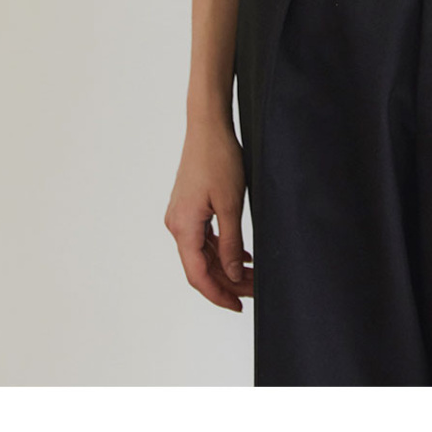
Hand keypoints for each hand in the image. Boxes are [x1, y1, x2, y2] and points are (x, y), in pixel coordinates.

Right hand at [165, 112, 251, 311]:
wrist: (207, 125)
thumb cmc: (218, 158)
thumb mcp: (230, 204)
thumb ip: (230, 243)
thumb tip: (232, 274)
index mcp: (184, 227)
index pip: (198, 275)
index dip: (218, 295)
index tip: (238, 306)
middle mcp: (177, 225)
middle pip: (201, 267)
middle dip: (228, 282)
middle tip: (255, 290)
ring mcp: (181, 216)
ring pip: (203, 254)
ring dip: (226, 266)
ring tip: (252, 275)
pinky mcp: (188, 208)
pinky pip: (204, 239)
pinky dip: (221, 250)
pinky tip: (242, 255)